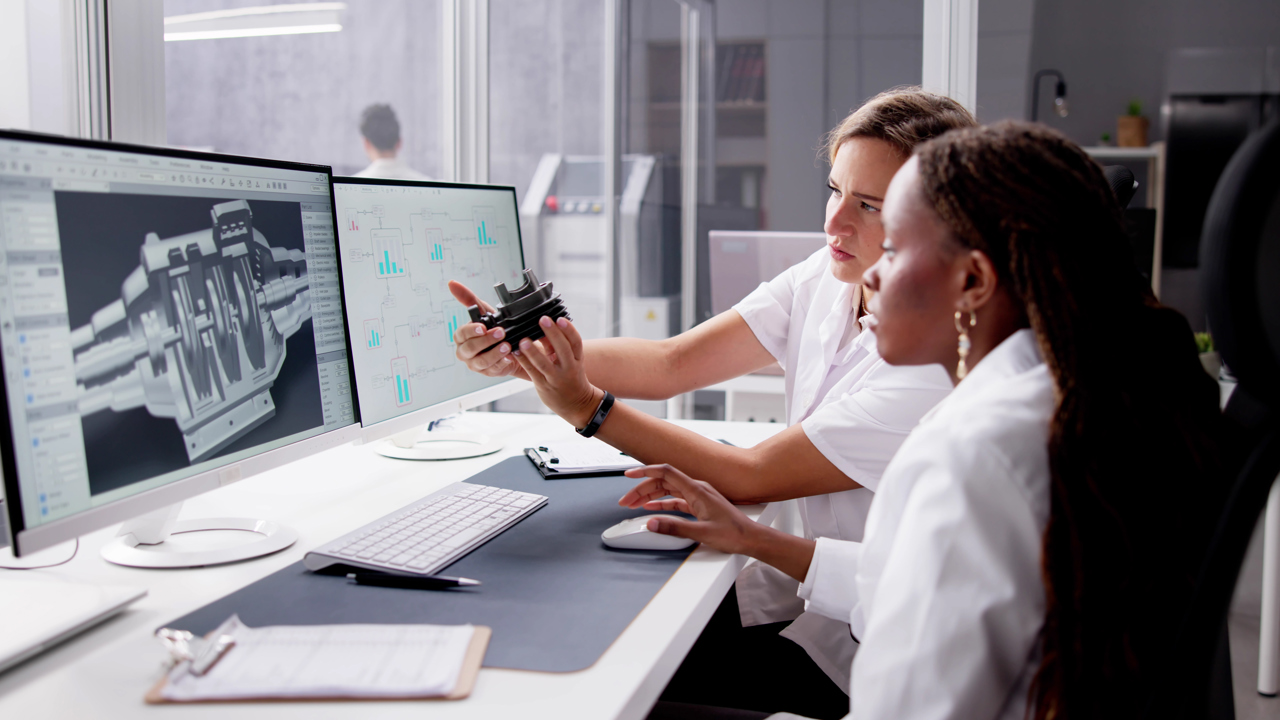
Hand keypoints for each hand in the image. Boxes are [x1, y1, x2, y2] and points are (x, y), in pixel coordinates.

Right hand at [449, 280, 526, 379]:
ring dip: (495, 353)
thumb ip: (468, 299)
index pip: (461, 334)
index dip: (471, 331)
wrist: (509, 343)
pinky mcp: (487, 372)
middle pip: (470, 349)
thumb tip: (452, 283)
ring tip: (507, 346)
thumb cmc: (492, 327)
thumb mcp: (483, 312)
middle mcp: (466, 352)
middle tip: (501, 333)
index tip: (482, 327)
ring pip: (481, 361)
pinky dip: (501, 363)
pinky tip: (509, 357)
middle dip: (486, 341)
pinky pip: (493, 370)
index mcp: (462, 337)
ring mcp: (475, 364)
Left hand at [511, 316, 601, 427]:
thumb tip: (546, 328)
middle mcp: (569, 368)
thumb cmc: (572, 378)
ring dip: (533, 352)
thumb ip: (561, 348)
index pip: (576, 342)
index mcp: (577, 359)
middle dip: (553, 334)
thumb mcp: (573, 362)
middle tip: (543, 319)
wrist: (577, 404)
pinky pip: (532, 372)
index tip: (560, 318)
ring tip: (524, 340)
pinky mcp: (544, 385)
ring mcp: (556, 378)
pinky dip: (523, 361)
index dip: (569, 330)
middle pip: (562, 349)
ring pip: (544, 364)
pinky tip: (515, 352)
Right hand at [618, 464, 763, 556]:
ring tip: (634, 505)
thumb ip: (675, 528)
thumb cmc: (734, 533)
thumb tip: (651, 523)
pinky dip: (662, 503)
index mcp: (697, 490)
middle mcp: (697, 489)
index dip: (646, 471)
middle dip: (642, 489)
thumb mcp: (702, 533)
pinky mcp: (700, 505)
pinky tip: (652, 508)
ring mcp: (699, 497)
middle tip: (626, 501)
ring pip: (668, 491)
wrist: (751, 538)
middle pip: (663, 482)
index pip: (666, 472)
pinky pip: (676, 500)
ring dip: (650, 497)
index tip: (629, 475)